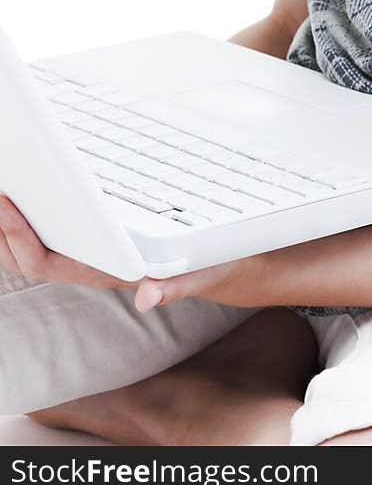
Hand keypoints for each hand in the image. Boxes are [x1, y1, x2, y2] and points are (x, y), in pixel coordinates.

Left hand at [0, 193, 268, 313]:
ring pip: (37, 246)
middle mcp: (95, 267)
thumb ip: (180, 285)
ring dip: (11, 226)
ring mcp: (96, 256)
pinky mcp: (103, 242)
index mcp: (110, 273)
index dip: (20, 235)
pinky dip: (35, 214)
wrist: (235, 264)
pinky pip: (55, 232)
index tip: (5, 200)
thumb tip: (146, 297)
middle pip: (30, 256)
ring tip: (4, 187)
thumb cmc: (220, 264)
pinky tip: (32, 191)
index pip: (49, 262)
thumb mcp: (209, 270)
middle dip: (2, 230)